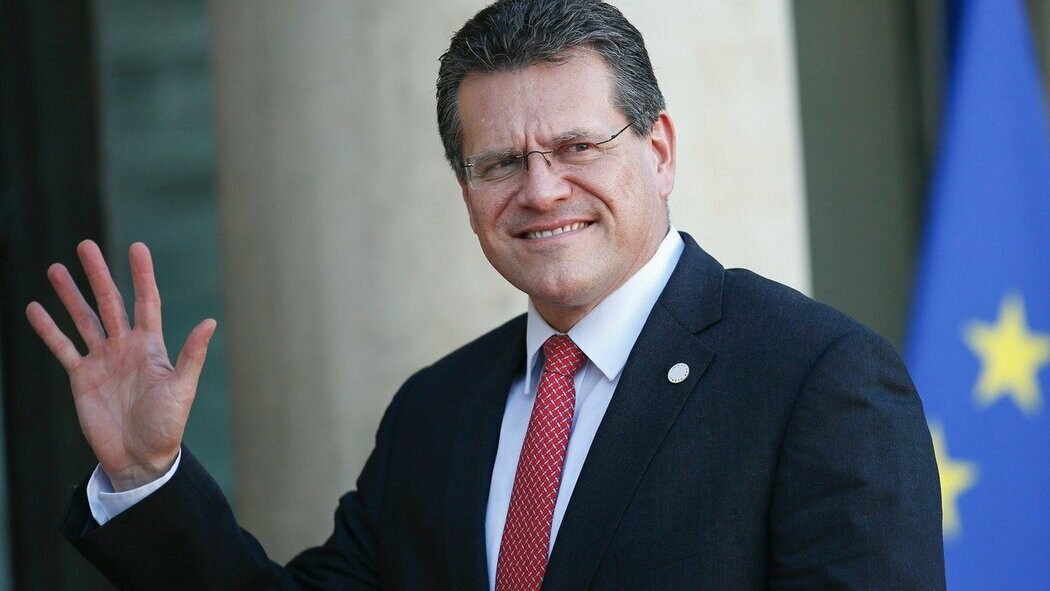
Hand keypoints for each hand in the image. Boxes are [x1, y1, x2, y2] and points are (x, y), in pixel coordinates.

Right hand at [25, 240, 215, 490]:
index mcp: (151, 346)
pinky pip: (63, 348)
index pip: (145, 301)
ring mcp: (102, 361)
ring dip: (70, 295)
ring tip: (55, 268)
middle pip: (110, 302)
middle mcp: (125, 347)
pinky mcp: (81, 378)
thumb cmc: (167, 426)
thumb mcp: (182, 388)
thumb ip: (192, 355)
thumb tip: (210, 321)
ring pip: (83, 319)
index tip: (137, 247)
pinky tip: (35, 309)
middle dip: (98, 274)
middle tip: (85, 245)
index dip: (141, 275)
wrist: (140, 458)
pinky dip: (49, 330)